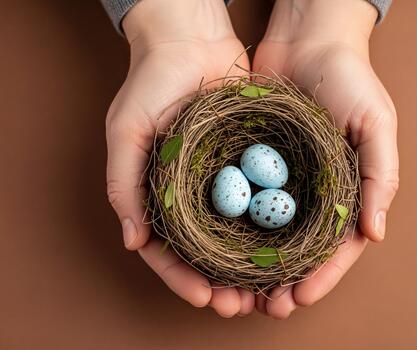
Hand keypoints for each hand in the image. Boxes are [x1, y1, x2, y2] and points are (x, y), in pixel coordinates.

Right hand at [105, 0, 253, 316]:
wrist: (189, 40)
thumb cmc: (150, 83)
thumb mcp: (126, 132)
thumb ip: (123, 185)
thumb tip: (133, 241)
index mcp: (158, 193)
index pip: (168, 250)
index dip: (183, 278)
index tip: (204, 298)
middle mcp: (191, 192)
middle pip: (207, 250)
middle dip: (222, 282)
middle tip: (241, 306)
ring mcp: (222, 179)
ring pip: (237, 233)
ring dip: (250, 265)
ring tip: (267, 290)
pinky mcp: (249, 161)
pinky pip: (261, 199)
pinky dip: (270, 227)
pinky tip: (285, 247)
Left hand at [253, 0, 398, 317]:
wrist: (308, 39)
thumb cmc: (349, 78)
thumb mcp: (376, 123)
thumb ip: (380, 176)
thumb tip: (376, 233)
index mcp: (347, 188)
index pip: (336, 246)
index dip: (320, 276)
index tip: (298, 299)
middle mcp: (314, 190)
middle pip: (299, 247)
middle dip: (283, 281)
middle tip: (263, 307)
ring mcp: (283, 178)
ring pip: (268, 233)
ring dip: (255, 265)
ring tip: (239, 291)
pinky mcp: (254, 162)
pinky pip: (244, 200)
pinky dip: (235, 227)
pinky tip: (220, 248)